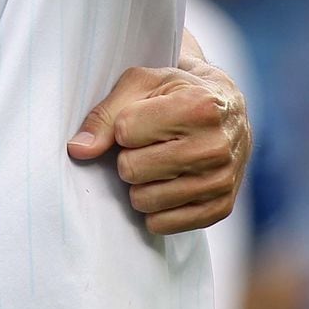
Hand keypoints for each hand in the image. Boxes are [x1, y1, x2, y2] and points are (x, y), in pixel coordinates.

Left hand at [67, 56, 250, 234]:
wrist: (230, 112)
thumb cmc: (178, 92)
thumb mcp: (143, 84)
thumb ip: (106, 114)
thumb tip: (78, 149)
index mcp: (197, 107)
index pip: (125, 132)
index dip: (124, 126)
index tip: (140, 119)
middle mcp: (214, 146)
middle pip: (132, 170)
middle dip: (130, 157)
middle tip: (148, 145)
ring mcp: (221, 180)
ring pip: (144, 200)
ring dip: (141, 184)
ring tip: (158, 163)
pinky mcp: (221, 208)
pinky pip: (162, 225)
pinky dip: (156, 209)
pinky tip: (168, 185)